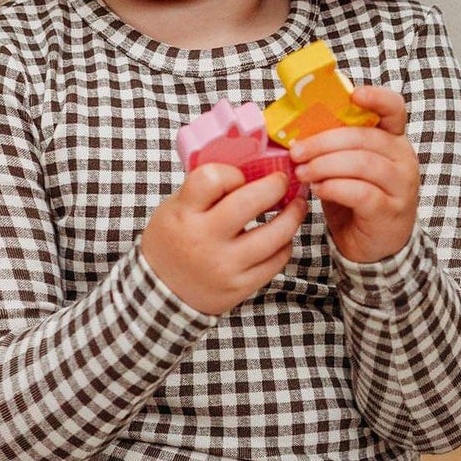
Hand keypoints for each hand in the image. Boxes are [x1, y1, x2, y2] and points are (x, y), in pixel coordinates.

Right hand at [139, 163, 303, 314]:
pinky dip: (284, 245)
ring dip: (293, 216)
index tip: (240, 176)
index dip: (232, 172)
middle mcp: (204, 240)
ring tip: (297, 206)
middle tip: (283, 180)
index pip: (212, 178)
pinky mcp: (240, 287)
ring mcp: (224, 266)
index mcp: (183, 214)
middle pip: (250, 202)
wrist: (162, 292)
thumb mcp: (175, 209)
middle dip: (275, 186)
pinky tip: (282, 237)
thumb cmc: (173, 240)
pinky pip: (276, 261)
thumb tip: (250, 168)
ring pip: (275, 235)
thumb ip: (204, 190)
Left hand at [290, 85, 416, 264]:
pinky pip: (362, 193)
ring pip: (364, 164)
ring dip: (326, 165)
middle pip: (365, 138)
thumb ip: (333, 146)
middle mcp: (403, 158)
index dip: (376, 98)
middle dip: (324, 142)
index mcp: (393, 140)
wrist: (374, 247)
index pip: (394, 108)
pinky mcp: (390, 211)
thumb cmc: (356, 200)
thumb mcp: (347, 166)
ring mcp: (401, 186)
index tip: (354, 95)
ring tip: (303, 172)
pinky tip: (318, 190)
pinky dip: (335, 188)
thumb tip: (293, 129)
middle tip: (296, 152)